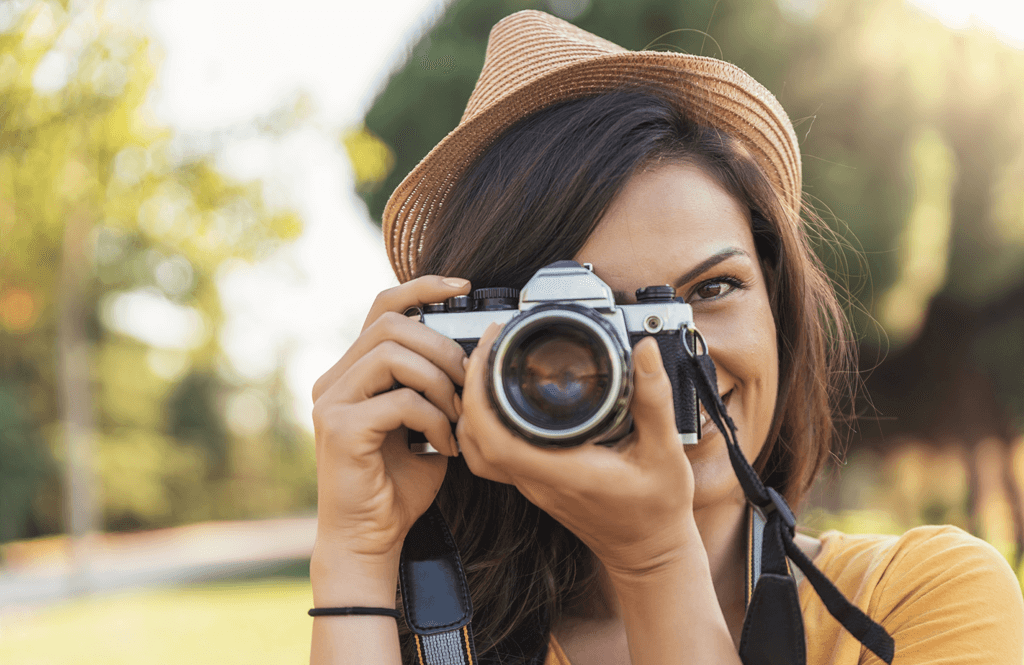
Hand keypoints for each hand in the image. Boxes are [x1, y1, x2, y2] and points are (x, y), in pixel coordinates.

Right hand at [310, 276, 470, 571]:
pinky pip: (400, 400)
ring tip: (456, 418)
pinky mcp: (340, 427)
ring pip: (394, 354)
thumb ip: (433, 385)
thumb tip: (471, 350)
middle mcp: (334, 379)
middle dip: (442, 347)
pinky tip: (445, 445)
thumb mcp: (424, 423)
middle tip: (466, 384)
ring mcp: (331, 401)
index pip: (382, 307)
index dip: (422, 287)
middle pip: (392, 324)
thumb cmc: (399, 484)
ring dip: (440, 383)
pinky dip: (434, 419)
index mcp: (352, 372)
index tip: (463, 287)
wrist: (370, 538)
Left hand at [456, 323, 698, 578]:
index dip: (480, 393)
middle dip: (473, 385)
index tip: (488, 352)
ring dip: (473, 406)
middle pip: (476, 437)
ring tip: (489, 366)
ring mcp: (531, 484)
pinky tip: (498, 402)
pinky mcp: (534, 483)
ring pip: (477, 448)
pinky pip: (492, 454)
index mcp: (562, 472)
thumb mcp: (665, 452)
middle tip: (490, 345)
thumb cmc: (657, 510)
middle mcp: (537, 480)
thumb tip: (645, 352)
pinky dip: (483, 425)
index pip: (496, 438)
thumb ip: (654, 401)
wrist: (649, 553)